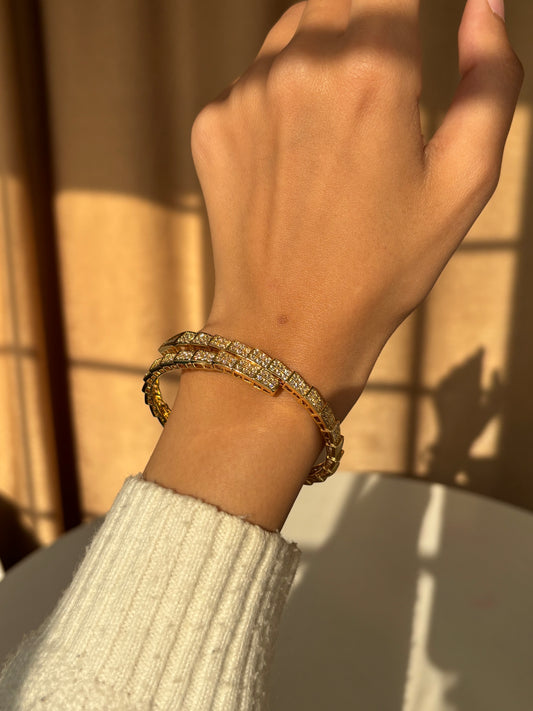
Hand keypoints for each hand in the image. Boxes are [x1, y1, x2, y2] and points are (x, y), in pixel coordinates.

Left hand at [191, 0, 521, 419]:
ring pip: (292, 29)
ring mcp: (246, 94)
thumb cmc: (384, 267)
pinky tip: (295, 158)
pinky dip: (279, 96)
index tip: (410, 34)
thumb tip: (484, 8)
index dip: (404, 3)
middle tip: (383, 84)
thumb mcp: (464, 183)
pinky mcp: (212, 123)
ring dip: (323, 54)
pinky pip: (253, 79)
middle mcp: (302, 66)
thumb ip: (491, 80)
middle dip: (369, 19)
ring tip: (340, 131)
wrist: (290, 327)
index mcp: (374, 70)